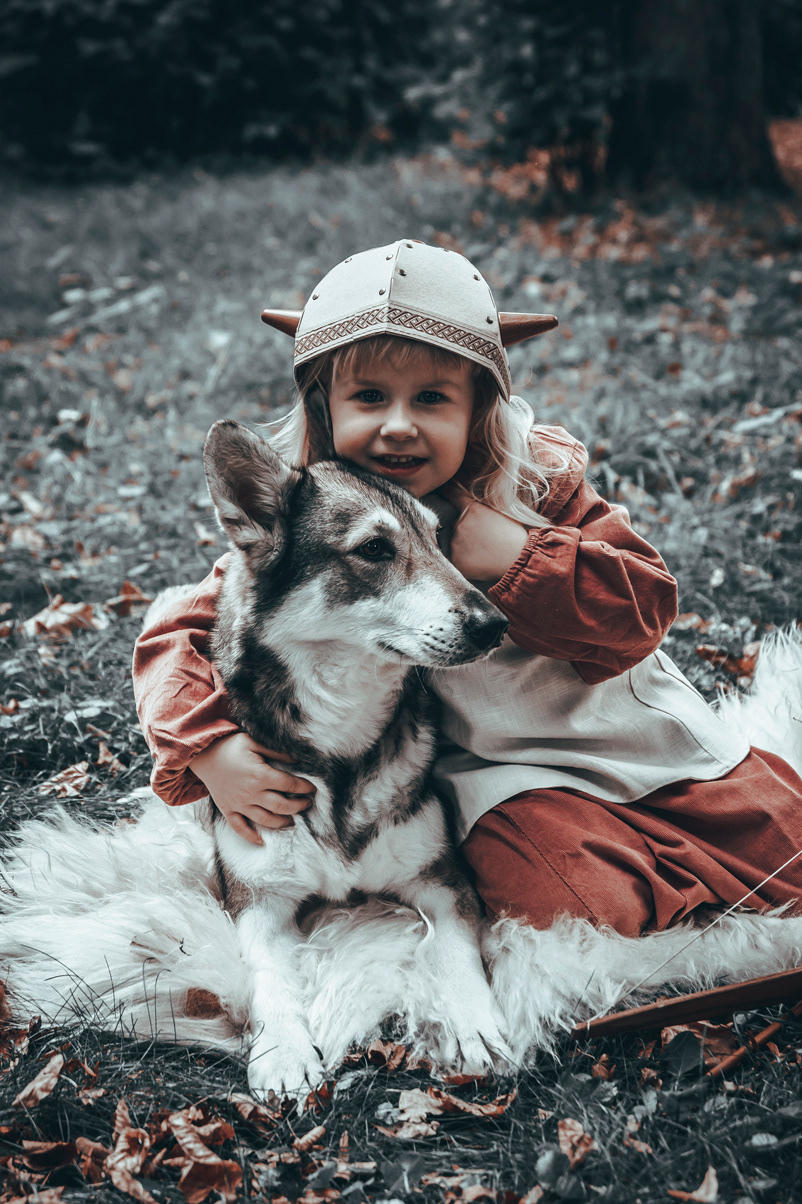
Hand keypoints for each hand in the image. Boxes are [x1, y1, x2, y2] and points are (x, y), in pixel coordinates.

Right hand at [190, 731, 314, 844]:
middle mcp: (251, 793)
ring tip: (292, 821)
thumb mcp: (253, 741)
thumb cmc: (230, 746)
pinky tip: (262, 841)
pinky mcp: (228, 810)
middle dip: (299, 807)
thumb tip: (295, 761)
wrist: (202, 754)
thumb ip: (276, 751)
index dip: (304, 788)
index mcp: (260, 775)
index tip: (312, 789)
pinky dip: (251, 837)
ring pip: (266, 820)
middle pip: (282, 806)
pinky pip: (240, 828)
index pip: (290, 785)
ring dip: (282, 823)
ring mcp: (239, 804)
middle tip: (307, 804)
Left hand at [439, 483, 528, 583]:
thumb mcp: (500, 513)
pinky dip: (464, 560)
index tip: (444, 491)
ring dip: (463, 546)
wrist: (519, 559)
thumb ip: (480, 507)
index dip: (448, 492)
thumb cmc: (514, 536)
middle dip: (464, 529)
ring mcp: (455, 543)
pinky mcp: (455, 560)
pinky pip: (455, 558)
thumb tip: (464, 498)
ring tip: (484, 552)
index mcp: (471, 508)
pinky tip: (479, 561)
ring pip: (454, 542)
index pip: (453, 495)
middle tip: (483, 539)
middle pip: (455, 524)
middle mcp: (460, 523)